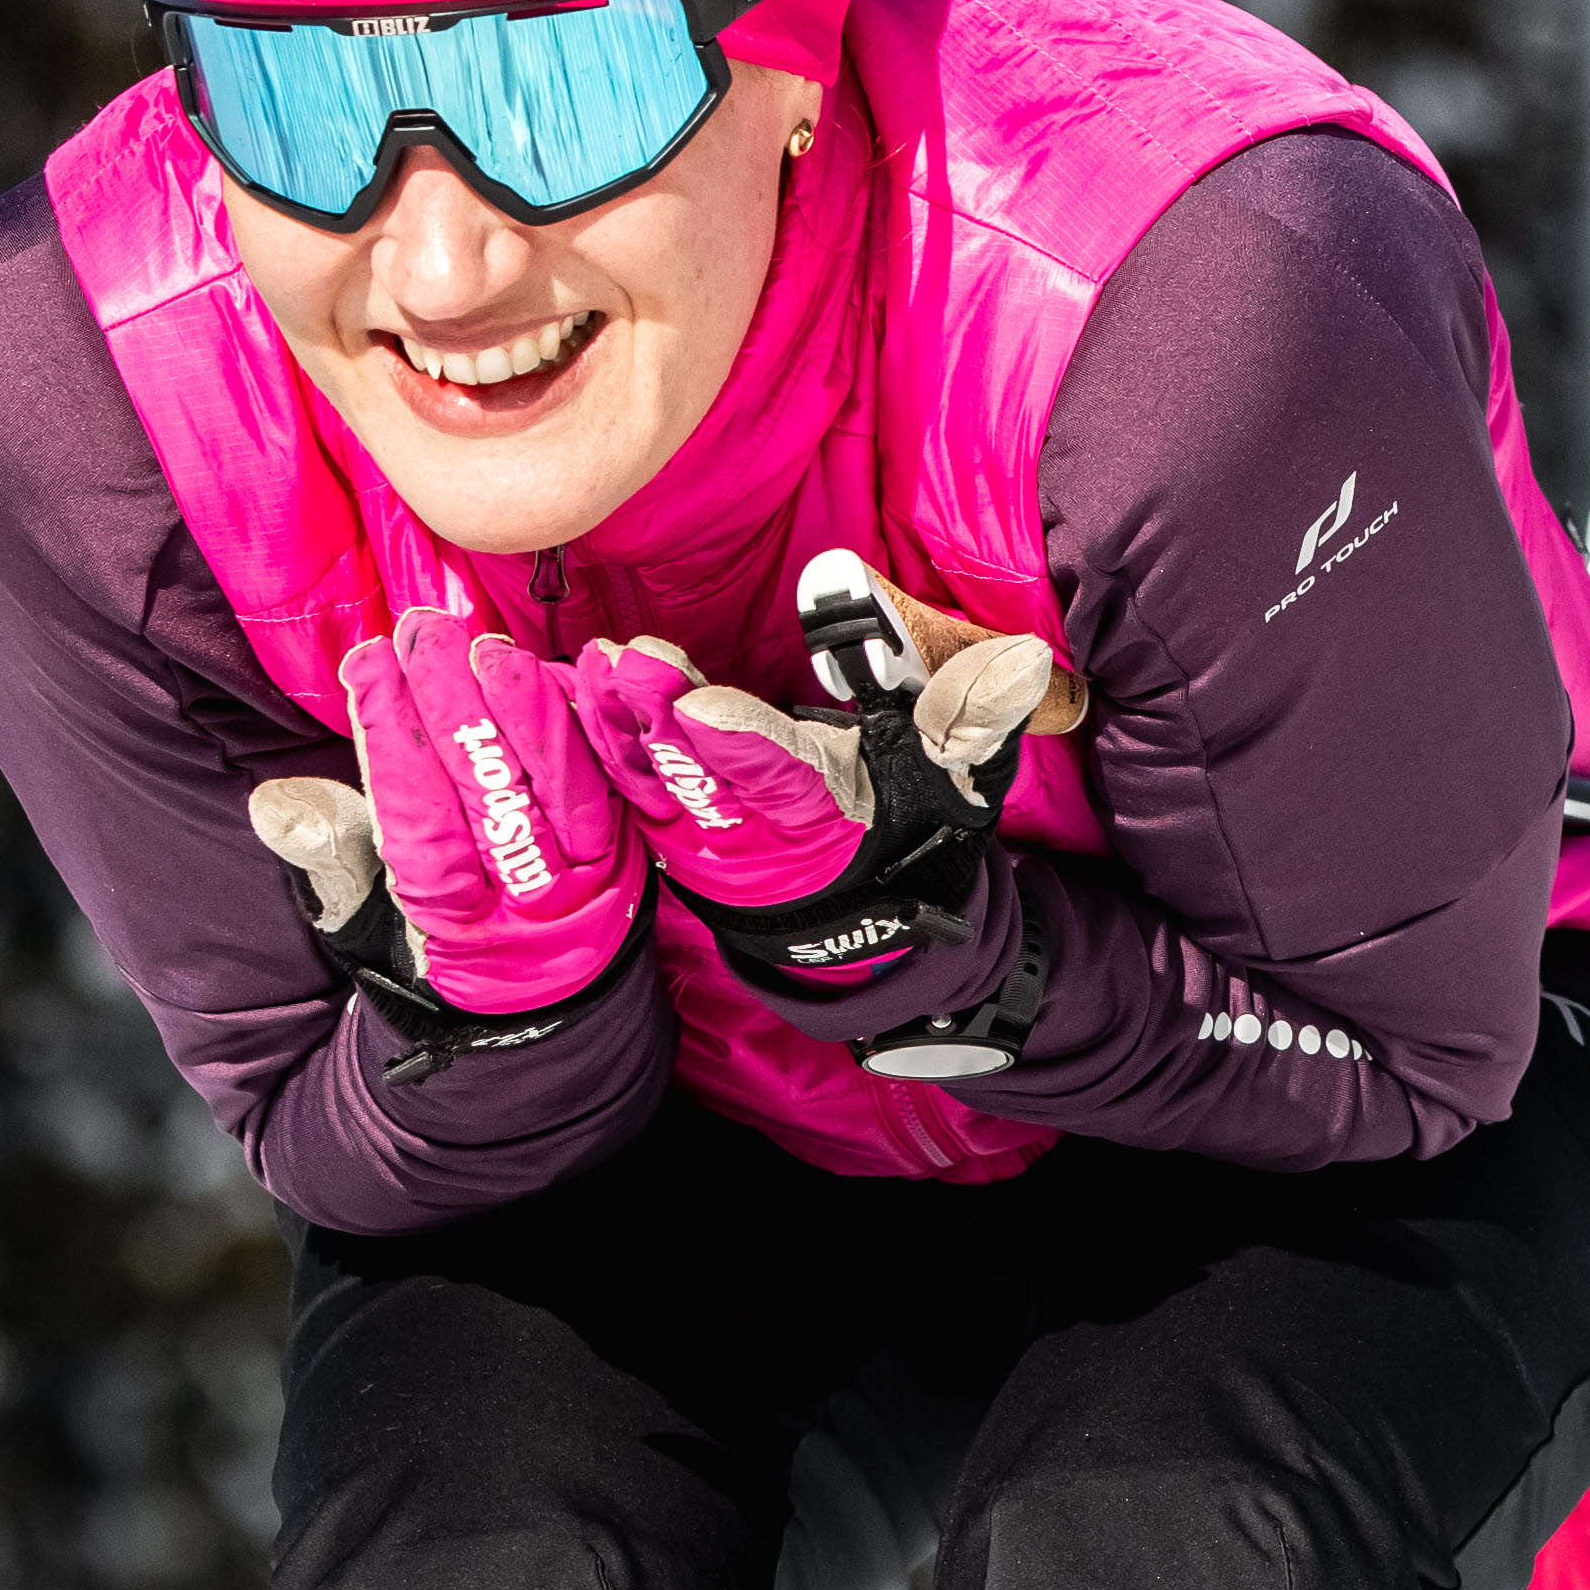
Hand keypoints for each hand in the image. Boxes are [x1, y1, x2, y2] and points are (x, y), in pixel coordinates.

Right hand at [333, 610, 643, 1026]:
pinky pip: (624, 786)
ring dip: (526, 708)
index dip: (391, 738)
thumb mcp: (365, 917)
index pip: (416, 818)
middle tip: (424, 630)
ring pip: (565, 787)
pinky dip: (599, 727)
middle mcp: (526, 905)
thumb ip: (330, 853)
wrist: (537, 1012)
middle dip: (454, 705)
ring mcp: (588, 880)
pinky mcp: (633, 851)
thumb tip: (277, 802)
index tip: (368, 662)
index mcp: (452, 923)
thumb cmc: (433, 947)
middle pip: (491, 793)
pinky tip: (573, 670)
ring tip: (487, 646)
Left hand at [603, 565, 1040, 1058]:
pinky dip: (592, 742)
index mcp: (828, 810)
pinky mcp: (669, 825)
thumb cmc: (915, 828)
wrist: (868, 929)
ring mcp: (702, 832)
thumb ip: (970, 712)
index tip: (699, 708)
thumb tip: (1020, 660)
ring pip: (650, 776)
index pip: (779, 772)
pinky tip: (569, 689)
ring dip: (614, 723)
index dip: (738, 742)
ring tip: (593, 663)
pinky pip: (621, 783)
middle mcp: (755, 830)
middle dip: (657, 718)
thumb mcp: (956, 775)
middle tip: (624, 662)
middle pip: (697, 771)